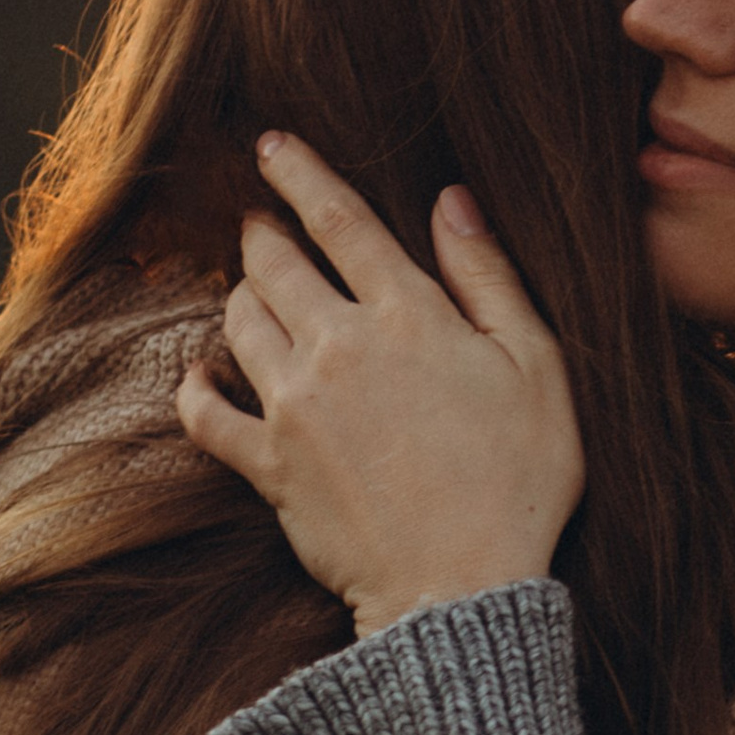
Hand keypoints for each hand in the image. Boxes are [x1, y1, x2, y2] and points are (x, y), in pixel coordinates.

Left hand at [178, 133, 583, 635]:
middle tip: (262, 222)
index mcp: (407, 316)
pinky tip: (204, 375)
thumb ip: (489, 278)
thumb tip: (452, 200)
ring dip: (240, 296)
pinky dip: (197, 387)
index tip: (272, 145)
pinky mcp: (268, 468)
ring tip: (252, 292)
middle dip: (263, 230)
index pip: (340, 219)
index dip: (302, 173)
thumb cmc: (519, 482)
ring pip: (239, 321)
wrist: (463, 590)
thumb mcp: (536, 368)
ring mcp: (294, 408)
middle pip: (274, 262)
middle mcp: (337, 348)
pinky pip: (206, 415)